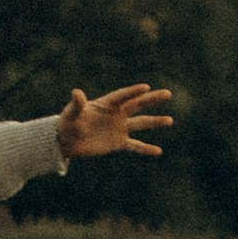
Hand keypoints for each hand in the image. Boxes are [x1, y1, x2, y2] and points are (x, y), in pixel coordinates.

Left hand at [57, 81, 171, 160]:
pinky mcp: (118, 142)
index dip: (133, 92)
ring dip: (155, 122)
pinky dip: (146, 149)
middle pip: (137, 104)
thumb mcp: (71, 113)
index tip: (145, 87)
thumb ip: (77, 104)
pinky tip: (158, 151)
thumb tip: (76, 92)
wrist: (67, 141)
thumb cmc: (68, 122)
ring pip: (140, 123)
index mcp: (106, 104)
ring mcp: (119, 128)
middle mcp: (116, 114)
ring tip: (170, 120)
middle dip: (152, 99)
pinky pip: (135, 145)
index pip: (122, 96)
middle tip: (167, 94)